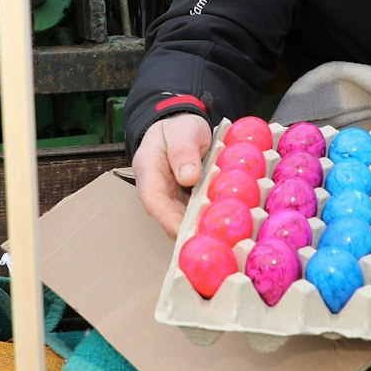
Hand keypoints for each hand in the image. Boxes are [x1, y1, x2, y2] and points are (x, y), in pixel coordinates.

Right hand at [134, 113, 213, 235]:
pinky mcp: (185, 201)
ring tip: (217, 240)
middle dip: (186, 232)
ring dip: (197, 229)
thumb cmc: (179, 127)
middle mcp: (156, 189)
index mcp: (148, 170)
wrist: (182, 127)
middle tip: (207, 244)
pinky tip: (222, 229)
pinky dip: (206, 221)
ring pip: (181, 219)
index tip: (184, 233)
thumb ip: (183, 150)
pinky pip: (194, 214)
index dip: (167, 219)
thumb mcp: (182, 130)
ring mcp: (171, 197)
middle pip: (167, 216)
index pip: (153, 200)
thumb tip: (189, 177)